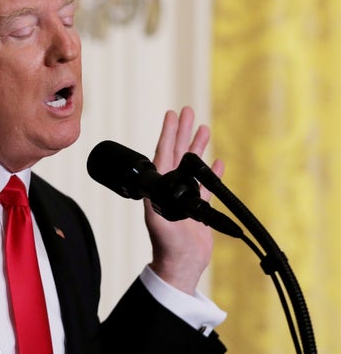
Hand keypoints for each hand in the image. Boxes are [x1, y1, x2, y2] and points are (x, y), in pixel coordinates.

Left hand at [145, 106, 223, 294]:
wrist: (181, 265)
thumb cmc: (167, 244)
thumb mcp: (158, 219)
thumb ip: (158, 199)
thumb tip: (159, 180)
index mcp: (158, 187)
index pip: (163, 153)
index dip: (168, 133)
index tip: (171, 114)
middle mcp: (170, 188)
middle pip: (178, 153)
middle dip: (183, 132)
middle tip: (188, 111)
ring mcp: (184, 197)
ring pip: (192, 166)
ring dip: (198, 147)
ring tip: (204, 128)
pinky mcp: (198, 208)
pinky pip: (206, 186)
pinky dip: (212, 173)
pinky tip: (218, 161)